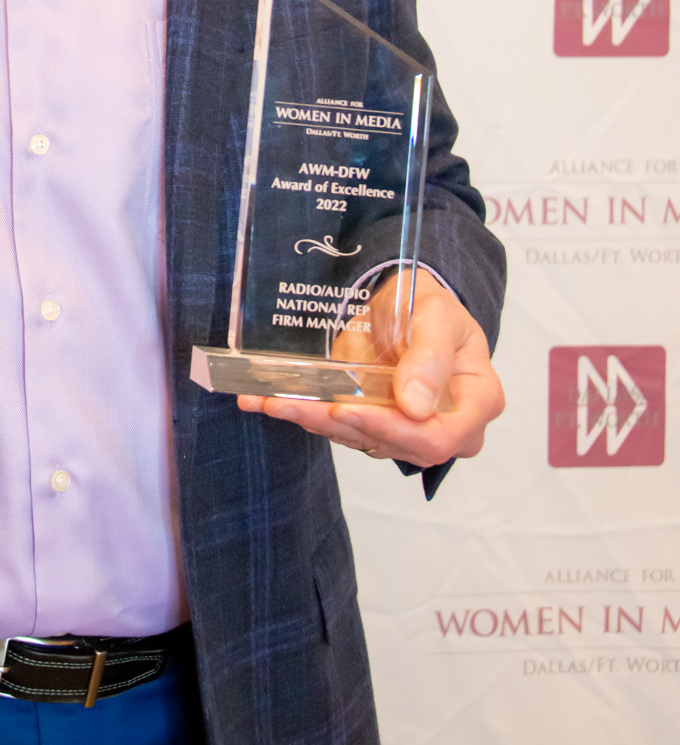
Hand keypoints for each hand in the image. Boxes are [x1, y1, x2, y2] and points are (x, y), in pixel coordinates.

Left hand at [236, 269, 504, 467]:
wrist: (406, 300)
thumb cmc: (432, 306)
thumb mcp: (438, 316)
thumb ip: (431, 357)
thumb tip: (415, 406)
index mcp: (476, 402)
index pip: (439, 436)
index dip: (394, 431)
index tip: (350, 410)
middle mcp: (444, 425)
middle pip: (395, 444)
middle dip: (340, 426)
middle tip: (294, 406)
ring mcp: (407, 427)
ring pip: (360, 437)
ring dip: (313, 421)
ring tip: (271, 401)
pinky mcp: (373, 421)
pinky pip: (340, 426)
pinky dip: (305, 414)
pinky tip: (268, 401)